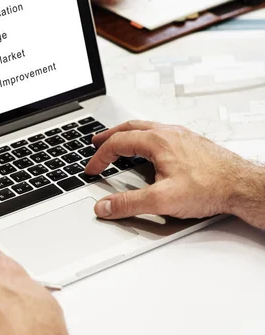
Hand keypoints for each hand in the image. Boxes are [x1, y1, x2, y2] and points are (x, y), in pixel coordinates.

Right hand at [86, 121, 264, 228]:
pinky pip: (161, 133)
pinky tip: (150, 148)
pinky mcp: (192, 143)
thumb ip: (129, 203)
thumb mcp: (162, 200)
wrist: (243, 186)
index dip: (100, 157)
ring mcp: (181, 136)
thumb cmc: (210, 188)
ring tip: (119, 141)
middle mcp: (168, 133)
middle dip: (109, 136)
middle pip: (130, 128)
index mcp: (157, 141)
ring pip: (146, 128)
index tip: (92, 169)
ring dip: (127, 134)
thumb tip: (104, 206)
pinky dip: (145, 137)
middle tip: (96, 141)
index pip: (117, 143)